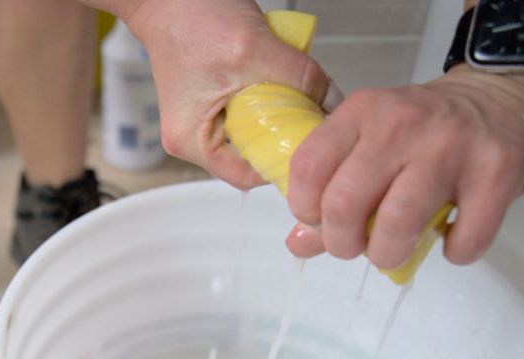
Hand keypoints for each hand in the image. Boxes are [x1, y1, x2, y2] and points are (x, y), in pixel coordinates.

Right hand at [119, 0, 332, 187]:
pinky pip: (248, 112)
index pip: (249, 175)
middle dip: (283, 133)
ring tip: (290, 88)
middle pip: (252, 155)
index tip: (314, 142)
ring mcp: (200, 121)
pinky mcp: (209, 103)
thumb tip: (333, 102)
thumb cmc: (190, 18)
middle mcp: (192, 139)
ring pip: (254, 132)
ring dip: (278, 112)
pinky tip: (274, 77)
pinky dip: (268, 97)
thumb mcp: (255, 49)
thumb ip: (300, 78)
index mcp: (191, 141)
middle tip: (309, 110)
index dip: (285, 160)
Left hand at [284, 66, 523, 268]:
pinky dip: (456, 252)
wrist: (509, 96)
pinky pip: (466, 237)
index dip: (305, 209)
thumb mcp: (373, 141)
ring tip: (396, 250)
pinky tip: (453, 239)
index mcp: (363, 112)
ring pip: (398, 225)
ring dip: (390, 254)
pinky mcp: (498, 170)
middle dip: (342, 243)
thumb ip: (331, 189)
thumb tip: (298, 243)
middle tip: (356, 247)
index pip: (309, 168)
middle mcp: (403, 123)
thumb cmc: (429, 129)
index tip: (320, 221)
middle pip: (345, 203)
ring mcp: (452, 146)